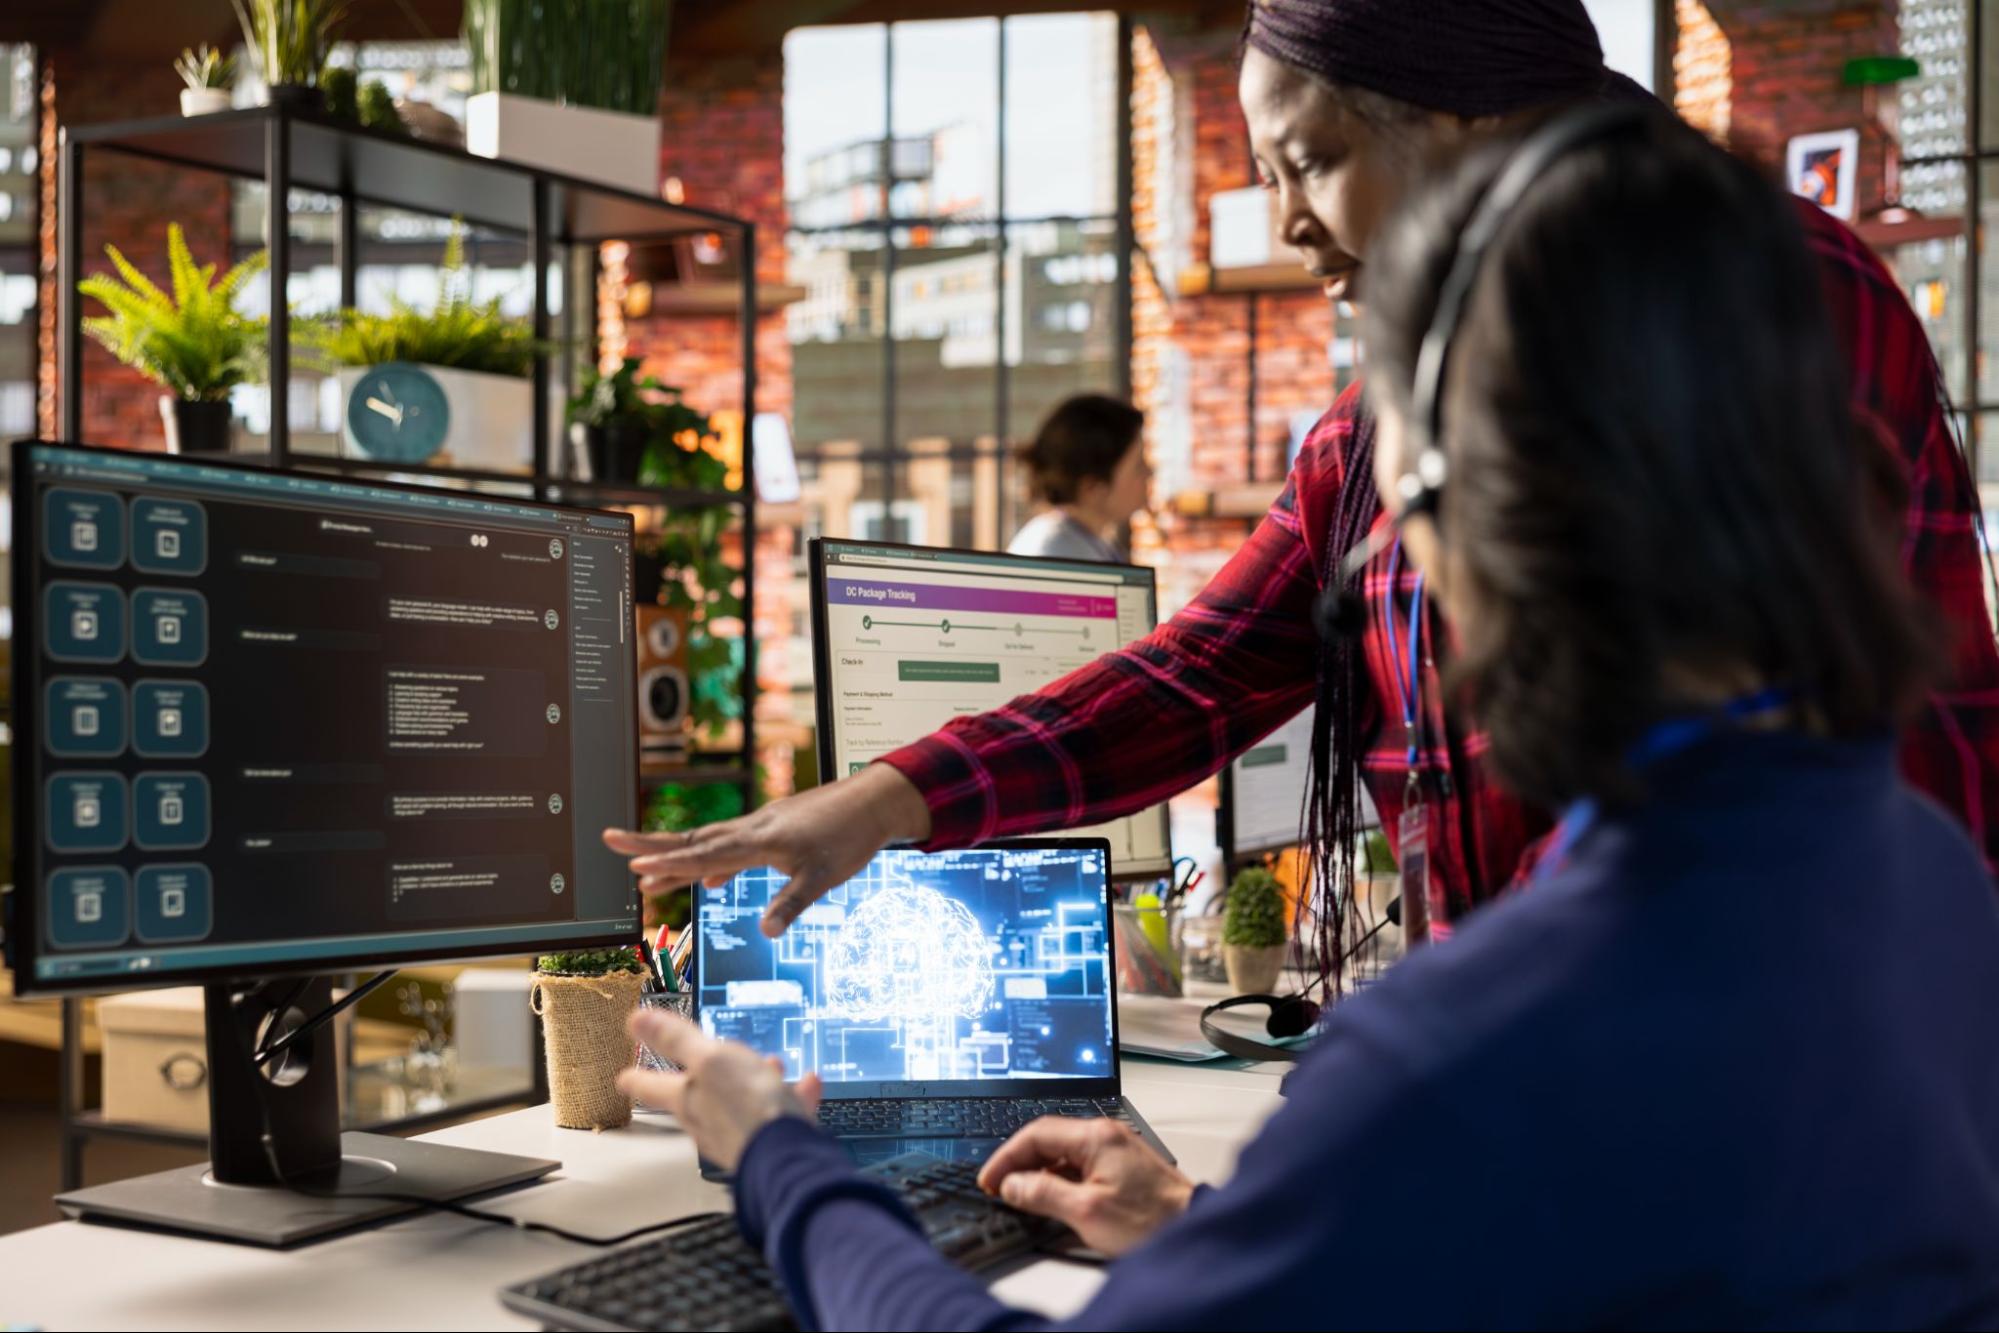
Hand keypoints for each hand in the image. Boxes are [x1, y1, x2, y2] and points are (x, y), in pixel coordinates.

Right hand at [603, 762, 931, 937]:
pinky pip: (730, 846)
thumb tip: (764, 932)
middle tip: (610, 841)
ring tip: (645, 871)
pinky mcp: (771, 831)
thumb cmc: (850, 837)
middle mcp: (752, 829)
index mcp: (759, 840)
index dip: (669, 864)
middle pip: (692, 839)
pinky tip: (707, 878)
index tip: (634, 870)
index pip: (703, 853)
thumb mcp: (822, 877)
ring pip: (708, 841)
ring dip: (676, 855)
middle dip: (650, 845)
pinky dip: (711, 861)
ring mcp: (760, 827)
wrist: (874, 802)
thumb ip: (791, 904)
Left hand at [617, 1007, 824, 1172]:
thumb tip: (635, 1020)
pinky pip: (777, 1113)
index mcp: (688, 1100)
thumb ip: (677, 1040)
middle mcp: (708, 1122)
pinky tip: (809, 1084)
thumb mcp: (710, 1060)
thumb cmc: (747, 1107)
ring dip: (751, 1082)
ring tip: (770, 1064)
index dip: (636, 1078)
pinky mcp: (771, 1143)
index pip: (652, 1087)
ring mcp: (739, 1135)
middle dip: (695, 1081)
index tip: (622, 1078)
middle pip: (695, 1098)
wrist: (789, 1155)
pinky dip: (790, 1096)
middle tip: (690, 1073)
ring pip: (739, 1103)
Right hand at [977, 1117, 1193, 1256]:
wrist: (1191, 1227)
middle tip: (999, 1187)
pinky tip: (1051, 1197)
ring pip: (1063, 1152)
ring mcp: (1115, 1149)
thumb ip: (1043, 1194)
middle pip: (1048, 1138)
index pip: (1036, 1133)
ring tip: (1020, 1195)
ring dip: (1038, 1171)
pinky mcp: (1122, 1166)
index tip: (990, 1178)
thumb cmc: (1150, 1220)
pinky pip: (1079, 1163)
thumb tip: (1013, 1185)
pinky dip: (1058, 1177)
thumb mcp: (1086, 1211)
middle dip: (1019, 1162)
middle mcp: (1106, 1135)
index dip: (1007, 1156)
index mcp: (1095, 1137)